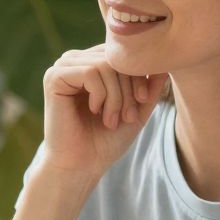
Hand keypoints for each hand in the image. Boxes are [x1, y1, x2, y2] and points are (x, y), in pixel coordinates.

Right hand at [38, 46, 167, 180]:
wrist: (82, 166)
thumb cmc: (106, 140)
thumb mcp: (136, 110)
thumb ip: (149, 88)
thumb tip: (166, 64)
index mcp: (92, 62)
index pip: (123, 54)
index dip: (139, 75)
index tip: (142, 102)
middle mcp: (75, 60)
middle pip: (115, 57)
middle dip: (128, 88)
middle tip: (127, 116)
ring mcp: (62, 67)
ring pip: (104, 64)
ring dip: (116, 96)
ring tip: (111, 119)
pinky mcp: (53, 78)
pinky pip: (89, 72)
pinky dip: (101, 95)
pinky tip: (95, 112)